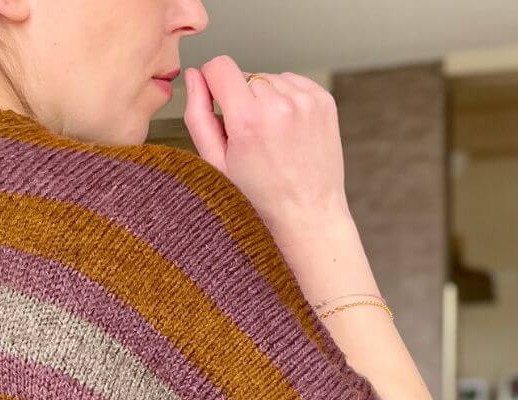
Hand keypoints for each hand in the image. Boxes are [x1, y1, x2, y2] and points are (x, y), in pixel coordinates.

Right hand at [182, 55, 351, 234]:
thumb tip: (194, 76)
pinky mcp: (323, 99)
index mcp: (249, 120)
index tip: (216, 104)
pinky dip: (285, 101)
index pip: (219, 66)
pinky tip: (286, 132)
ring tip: (270, 137)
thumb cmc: (257, 198)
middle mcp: (280, 103)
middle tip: (248, 138)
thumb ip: (198, 116)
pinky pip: (292, 83)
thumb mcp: (215, 164)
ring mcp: (306, 99)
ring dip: (264, 100)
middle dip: (240, 100)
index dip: (211, 82)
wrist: (306, 214)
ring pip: (269, 79)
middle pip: (244, 75)